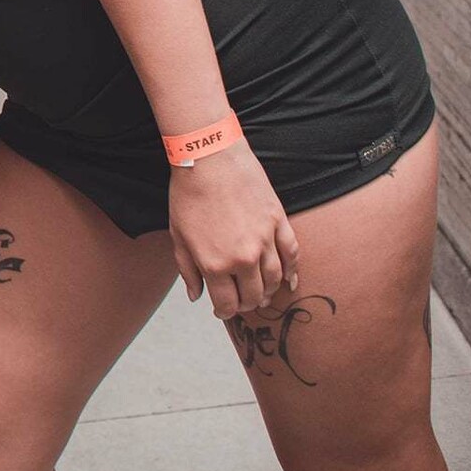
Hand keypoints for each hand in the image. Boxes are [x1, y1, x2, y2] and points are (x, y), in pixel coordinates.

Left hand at [168, 142, 299, 319]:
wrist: (208, 158)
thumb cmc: (188, 195)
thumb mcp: (178, 236)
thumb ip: (188, 270)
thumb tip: (196, 296)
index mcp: (215, 264)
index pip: (227, 304)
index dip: (224, 312)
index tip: (222, 311)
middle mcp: (243, 258)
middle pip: (253, 295)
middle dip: (246, 304)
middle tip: (241, 302)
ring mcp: (265, 240)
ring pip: (275, 279)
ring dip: (268, 291)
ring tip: (260, 294)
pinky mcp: (279, 221)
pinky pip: (292, 254)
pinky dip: (293, 271)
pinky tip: (289, 282)